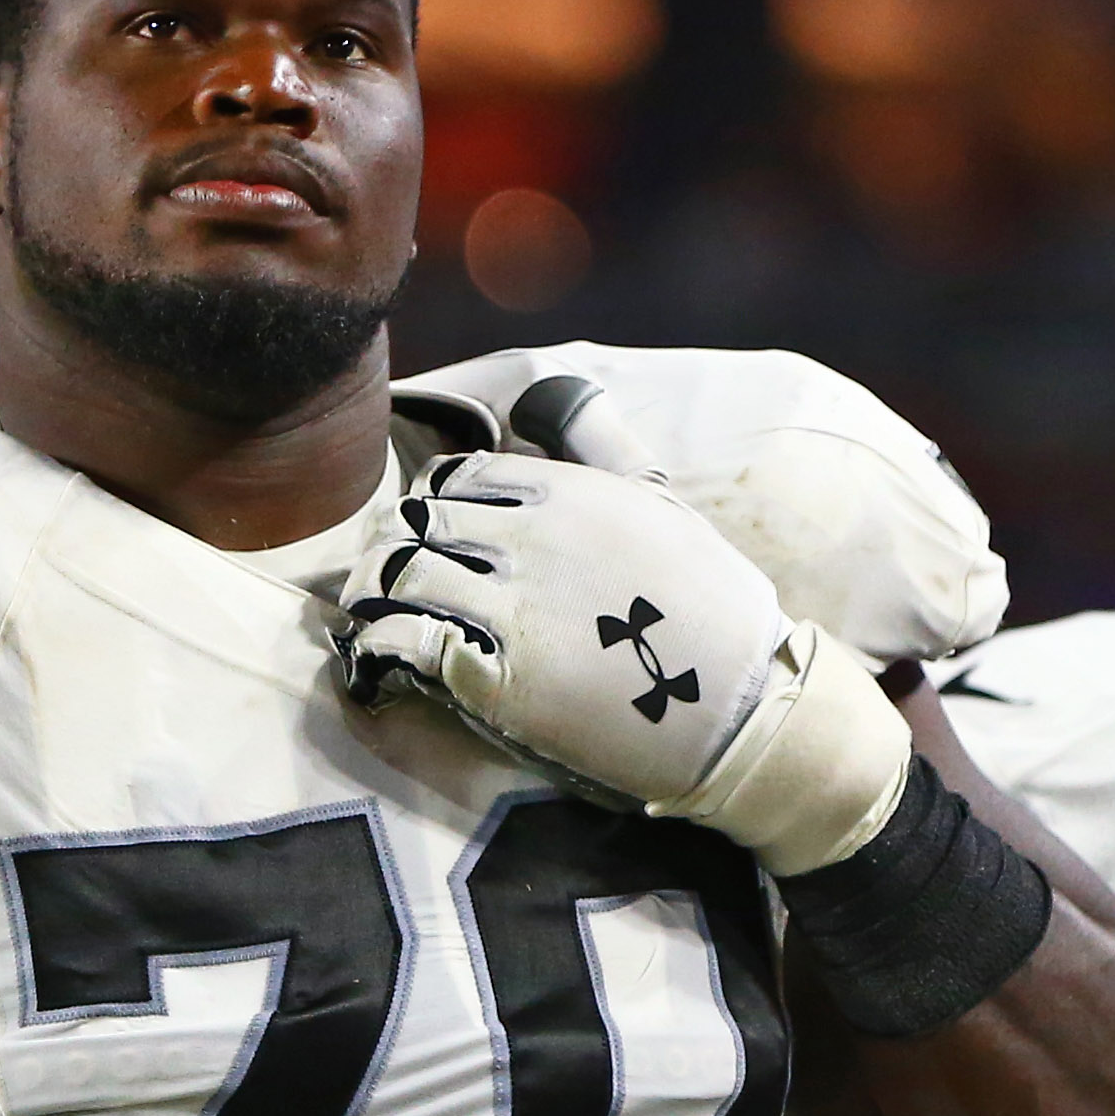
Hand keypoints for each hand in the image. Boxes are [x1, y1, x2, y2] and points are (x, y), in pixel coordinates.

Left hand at [337, 451, 786, 813]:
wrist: (745, 705)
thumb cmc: (715, 611)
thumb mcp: (665, 509)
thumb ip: (605, 461)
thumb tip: (555, 409)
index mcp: (568, 493)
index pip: (456, 479)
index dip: (429, 509)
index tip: (425, 538)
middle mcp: (530, 540)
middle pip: (414, 523)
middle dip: (391, 551)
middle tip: (386, 584)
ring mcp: (512, 609)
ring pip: (396, 577)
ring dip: (371, 598)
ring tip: (369, 622)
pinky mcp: (498, 680)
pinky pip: (404, 644)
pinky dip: (377, 651)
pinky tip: (380, 666)